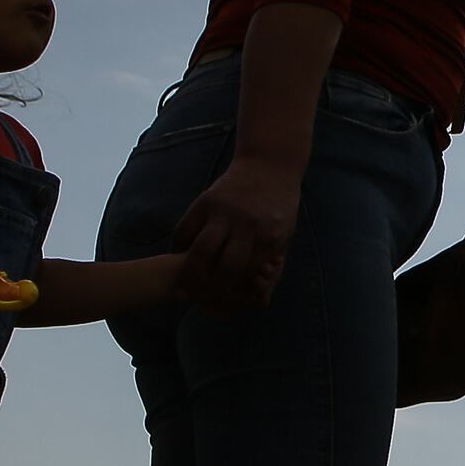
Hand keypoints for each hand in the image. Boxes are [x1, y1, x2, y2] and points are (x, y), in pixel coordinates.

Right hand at [177, 154, 304, 308]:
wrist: (270, 164)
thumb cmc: (279, 206)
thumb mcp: (285, 234)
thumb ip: (271, 265)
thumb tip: (259, 300)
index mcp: (270, 236)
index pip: (248, 276)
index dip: (236, 293)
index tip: (226, 301)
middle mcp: (247, 225)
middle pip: (224, 268)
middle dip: (212, 289)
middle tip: (203, 297)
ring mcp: (224, 212)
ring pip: (201, 251)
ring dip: (191, 272)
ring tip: (187, 282)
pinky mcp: (205, 201)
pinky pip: (185, 230)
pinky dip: (179, 247)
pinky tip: (180, 256)